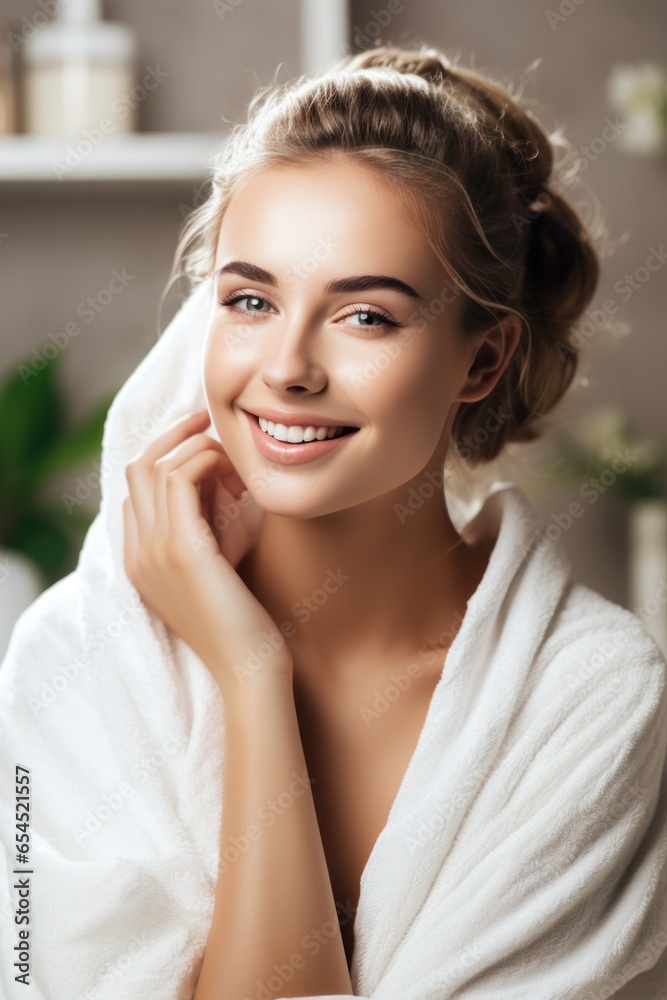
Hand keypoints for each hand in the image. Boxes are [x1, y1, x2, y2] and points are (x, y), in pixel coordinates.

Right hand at [122, 408, 291, 693]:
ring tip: (234, 464)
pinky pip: (180, 478)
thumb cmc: (245, 620)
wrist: (251, 667)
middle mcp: (136, 553)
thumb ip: (205, 527)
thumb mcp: (216, 566)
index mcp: (140, 560)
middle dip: (174, 436)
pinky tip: (237, 479)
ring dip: (197, 449)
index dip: (170, 458)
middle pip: (137, 468)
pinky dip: (207, 462)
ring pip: (156, 466)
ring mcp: (152, 551)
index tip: (208, 446)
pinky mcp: (180, 549)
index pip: (137, 489)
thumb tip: (219, 480)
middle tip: (210, 421)